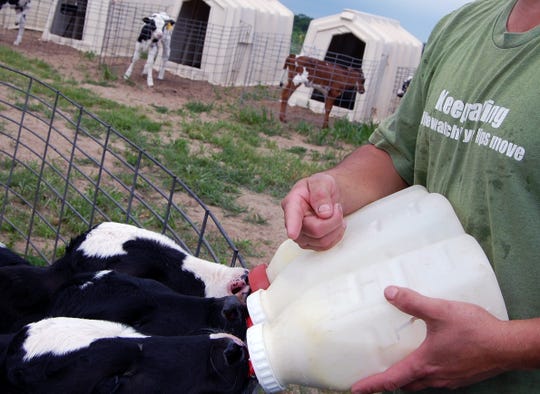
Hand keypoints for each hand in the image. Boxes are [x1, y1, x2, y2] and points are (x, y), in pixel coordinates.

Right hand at [281, 173, 345, 250]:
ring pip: (322, 241)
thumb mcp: (322, 182)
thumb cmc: (321, 187)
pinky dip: (336, 235)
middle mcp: (292, 221)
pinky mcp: (308, 243)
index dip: (292, 225)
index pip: (292, 215)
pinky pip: (325, 246)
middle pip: (315, 230)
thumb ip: (321, 193)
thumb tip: (324, 213)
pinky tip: (335, 224)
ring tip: (336, 214)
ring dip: (336, 228)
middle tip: (338, 207)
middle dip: (334, 220)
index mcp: (292, 202)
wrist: (326, 196)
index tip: (292, 233)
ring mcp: (299, 235)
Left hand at [352, 286, 506, 392]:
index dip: (372, 384)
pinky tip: (428, 359)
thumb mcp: (440, 311)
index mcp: (425, 364)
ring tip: (398, 365)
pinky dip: (424, 374)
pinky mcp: (461, 377)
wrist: (508, 346)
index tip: (356, 388)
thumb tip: (389, 293)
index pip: (391, 379)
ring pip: (421, 383)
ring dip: (407, 378)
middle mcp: (435, 377)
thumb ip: (413, 302)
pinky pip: (436, 380)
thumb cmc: (475, 331)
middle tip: (375, 375)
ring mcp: (450, 380)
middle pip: (405, 385)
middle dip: (388, 382)